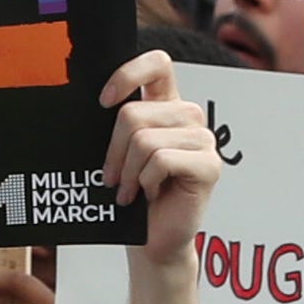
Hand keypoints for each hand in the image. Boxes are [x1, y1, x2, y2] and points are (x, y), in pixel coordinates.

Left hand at [99, 50, 219, 262]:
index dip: (128, 74)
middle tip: (111, 178)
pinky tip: (149, 195)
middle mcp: (188, 116)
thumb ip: (116, 125)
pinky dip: (146, 181)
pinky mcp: (210, 165)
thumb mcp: (120, 153)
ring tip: (129, 191)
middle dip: (113, 150)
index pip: (157, 63)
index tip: (103, 101)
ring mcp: (203, 139)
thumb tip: (93, 103)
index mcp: (167, 105)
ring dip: (128, 172)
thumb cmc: (133, 196)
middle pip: (134, 113)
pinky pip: (161, 160)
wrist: (153, 240)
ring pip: (145, 140)